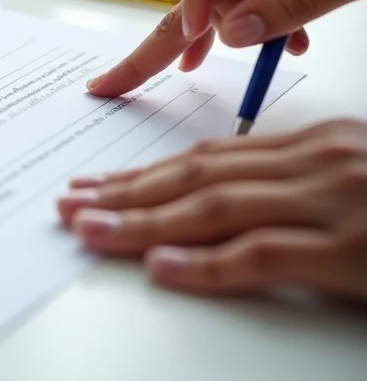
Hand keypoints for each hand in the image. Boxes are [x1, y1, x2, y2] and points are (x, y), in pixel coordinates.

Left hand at [56, 119, 366, 299]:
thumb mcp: (357, 180)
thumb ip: (296, 184)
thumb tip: (227, 200)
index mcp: (318, 144)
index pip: (210, 157)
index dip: (146, 173)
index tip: (100, 184)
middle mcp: (319, 162)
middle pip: (197, 175)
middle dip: (126, 192)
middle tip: (72, 204)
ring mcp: (335, 201)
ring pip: (213, 207)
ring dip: (142, 221)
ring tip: (90, 229)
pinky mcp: (352, 250)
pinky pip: (261, 253)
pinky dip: (205, 262)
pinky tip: (160, 265)